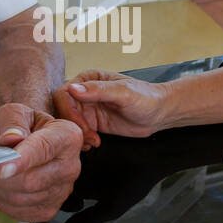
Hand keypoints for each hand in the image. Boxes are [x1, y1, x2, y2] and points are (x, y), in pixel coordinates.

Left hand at [0, 102, 81, 222]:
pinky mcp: (50, 208)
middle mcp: (70, 166)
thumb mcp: (16, 112)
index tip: (2, 169)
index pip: (44, 150)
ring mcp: (63, 190)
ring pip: (21, 199)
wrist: (31, 140)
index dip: (22, 160)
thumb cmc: (26, 126)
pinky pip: (20, 212)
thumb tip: (11, 138)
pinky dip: (2, 201)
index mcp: (67, 136)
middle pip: (31, 181)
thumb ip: (13, 122)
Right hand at [52, 69, 169, 148]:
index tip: (81, 124)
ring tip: (93, 142)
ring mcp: (87, 109)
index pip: (64, 93)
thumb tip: (74, 88)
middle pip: (63, 111)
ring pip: (69, 123)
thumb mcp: (124, 92)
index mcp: (88, 78)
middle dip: (73, 126)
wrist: (159, 114)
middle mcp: (84, 92)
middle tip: (88, 137)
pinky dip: (81, 141)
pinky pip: (77, 132)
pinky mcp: (92, 123)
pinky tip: (93, 144)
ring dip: (77, 135)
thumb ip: (99, 90)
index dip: (68, 111)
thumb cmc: (146, 98)